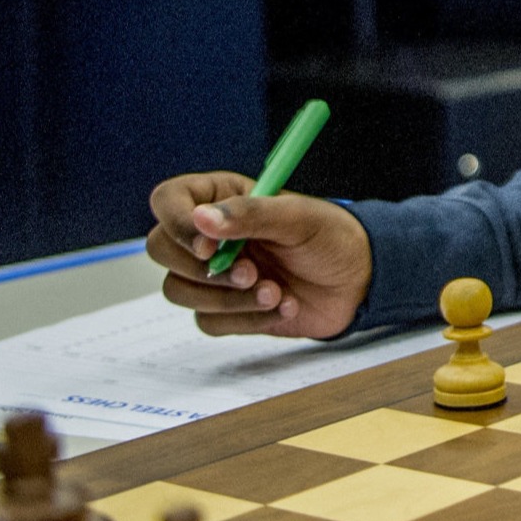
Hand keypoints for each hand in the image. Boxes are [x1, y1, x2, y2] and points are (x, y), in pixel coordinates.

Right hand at [145, 171, 374, 337]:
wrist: (359, 282)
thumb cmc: (332, 238)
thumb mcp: (298, 218)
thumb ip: (251, 214)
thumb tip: (201, 219)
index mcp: (221, 198)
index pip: (168, 202)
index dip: (178, 225)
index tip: (209, 247)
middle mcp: (209, 235)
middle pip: (162, 250)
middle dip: (204, 269)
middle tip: (252, 272)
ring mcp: (213, 274)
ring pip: (180, 291)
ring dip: (229, 298)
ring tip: (277, 291)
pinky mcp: (226, 310)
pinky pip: (209, 322)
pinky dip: (247, 319)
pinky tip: (284, 306)